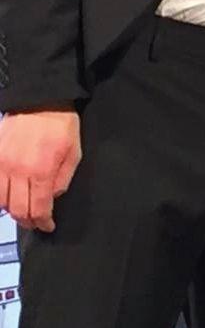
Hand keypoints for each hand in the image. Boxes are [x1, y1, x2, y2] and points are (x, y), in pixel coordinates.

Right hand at [0, 108, 81, 231]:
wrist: (40, 100)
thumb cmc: (61, 125)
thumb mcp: (74, 153)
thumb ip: (63, 179)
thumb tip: (51, 198)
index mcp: (42, 170)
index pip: (38, 208)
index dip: (43, 222)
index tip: (48, 226)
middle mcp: (18, 171)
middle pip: (17, 209)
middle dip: (28, 220)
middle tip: (36, 222)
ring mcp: (2, 164)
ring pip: (1, 201)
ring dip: (12, 210)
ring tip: (23, 211)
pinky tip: (8, 198)